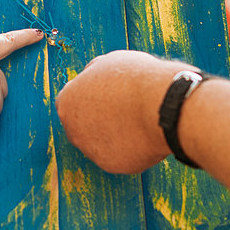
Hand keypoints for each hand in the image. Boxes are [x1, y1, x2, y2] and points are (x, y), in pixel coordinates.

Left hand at [57, 50, 188, 173]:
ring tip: (139, 118)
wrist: (163, 106)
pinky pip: (121, 155)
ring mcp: (91, 151)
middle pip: (84, 125)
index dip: (92, 97)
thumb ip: (93, 75)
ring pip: (103, 142)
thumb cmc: (137, 79)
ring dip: (116, 134)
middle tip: (125, 109)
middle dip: (101, 119)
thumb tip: (91, 80)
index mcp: (66, 103)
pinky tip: (145, 134)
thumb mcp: (108, 63)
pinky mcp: (112, 166)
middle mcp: (73, 131)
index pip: (73, 102)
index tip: (110, 94)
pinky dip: (132, 147)